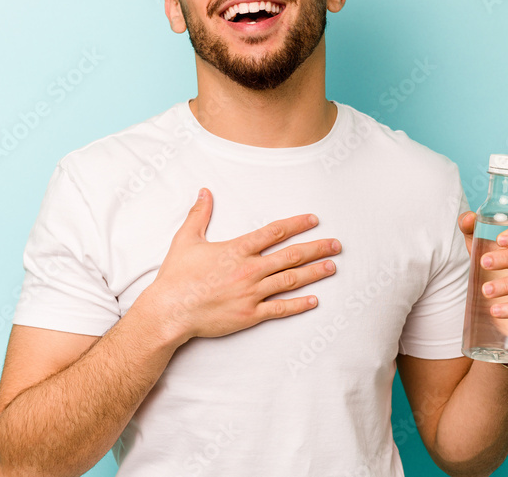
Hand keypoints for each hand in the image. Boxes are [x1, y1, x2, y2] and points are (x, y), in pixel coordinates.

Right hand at [141, 188, 341, 342]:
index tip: (313, 220)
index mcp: (237, 249)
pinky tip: (314, 301)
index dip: (296, 224)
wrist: (170, 311)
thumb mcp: (185, 239)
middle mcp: (249, 270)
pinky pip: (280, 309)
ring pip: (290, 280)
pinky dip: (298, 305)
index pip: (274, 232)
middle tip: (336, 245)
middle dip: (316, 248)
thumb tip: (204, 191)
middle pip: (291, 255)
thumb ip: (199, 214)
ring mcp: (251, 293)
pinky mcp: (250, 315)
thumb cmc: (177, 276)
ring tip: (332, 267)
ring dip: (314, 273)